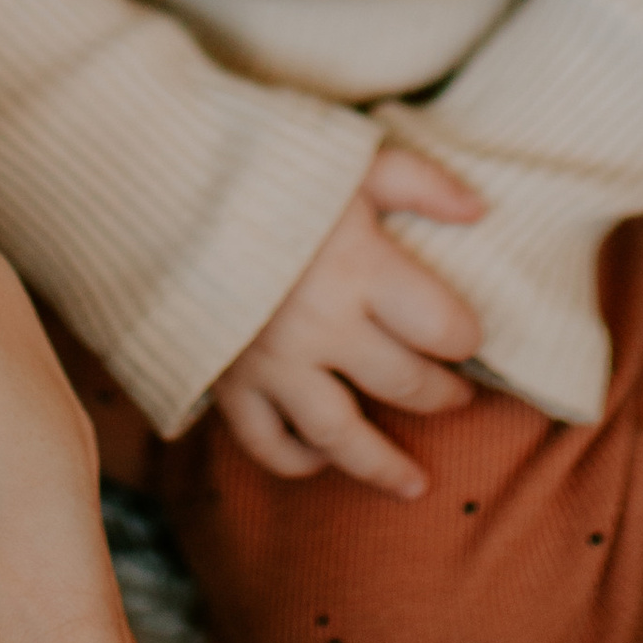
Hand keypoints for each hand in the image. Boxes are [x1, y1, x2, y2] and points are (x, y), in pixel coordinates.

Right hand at [211, 144, 486, 500]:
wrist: (161, 184)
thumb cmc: (266, 168)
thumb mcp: (349, 158)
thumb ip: (420, 182)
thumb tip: (481, 211)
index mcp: (360, 267)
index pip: (442, 328)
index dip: (467, 337)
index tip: (469, 337)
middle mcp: (323, 327)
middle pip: (404, 384)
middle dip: (441, 394)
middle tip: (458, 396)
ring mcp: (274, 363)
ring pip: (343, 437)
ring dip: (384, 465)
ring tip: (415, 484)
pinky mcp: (229, 382)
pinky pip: (269, 444)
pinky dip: (298, 460)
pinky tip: (322, 457)